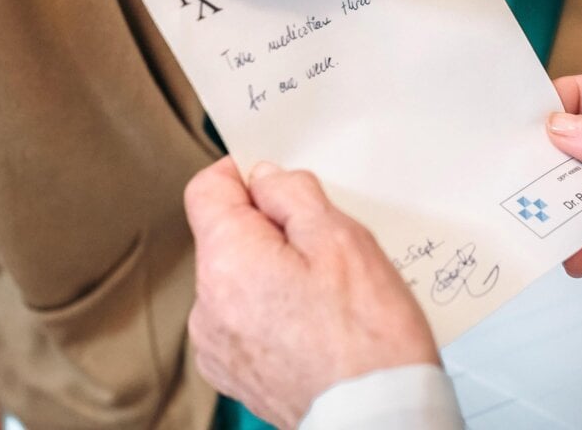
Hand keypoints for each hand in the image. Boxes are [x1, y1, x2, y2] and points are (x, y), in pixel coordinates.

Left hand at [185, 158, 438, 427]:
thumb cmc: (367, 338)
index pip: (206, 190)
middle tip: (326, 249)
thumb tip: (265, 179)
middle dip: (270, 231)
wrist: (375, 416)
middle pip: (226, 238)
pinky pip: (244, 321)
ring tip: (326, 297)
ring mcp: (217, 345)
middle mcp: (208, 305)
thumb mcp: (342, 238)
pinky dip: (273, 314)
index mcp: (227, 261)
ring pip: (238, 280)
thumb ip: (293, 194)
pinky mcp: (234, 373)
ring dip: (272, 275)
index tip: (273, 180)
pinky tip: (314, 326)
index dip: (242, 174)